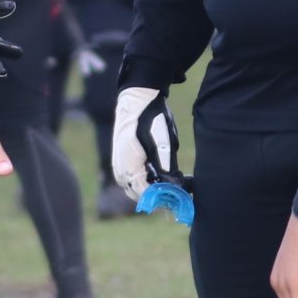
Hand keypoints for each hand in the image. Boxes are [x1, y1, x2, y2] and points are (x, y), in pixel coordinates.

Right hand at [110, 84, 175, 199]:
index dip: (163, 197)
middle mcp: (120, 170)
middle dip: (158, 195)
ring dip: (152, 189)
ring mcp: (118, 167)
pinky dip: (145, 181)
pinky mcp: (120, 162)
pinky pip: (131, 180)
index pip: (145, 194)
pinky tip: (160, 173)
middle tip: (179, 188)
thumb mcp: (165, 143)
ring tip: (172, 179)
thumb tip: (174, 186)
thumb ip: (167, 167)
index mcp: (130, 166)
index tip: (180, 195)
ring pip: (135, 189)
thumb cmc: (153, 119)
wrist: (137, 100)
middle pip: (139, 195)